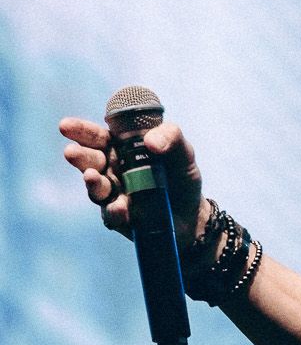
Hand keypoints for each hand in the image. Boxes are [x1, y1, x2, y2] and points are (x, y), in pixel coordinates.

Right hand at [58, 113, 208, 250]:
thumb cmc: (181, 178)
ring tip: (91, 176)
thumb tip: (150, 141)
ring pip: (95, 188)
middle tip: (71, 152)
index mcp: (120, 148)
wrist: (192, 216)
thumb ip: (172, 138)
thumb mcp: (183, 153)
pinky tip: (120, 208)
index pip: (97, 136)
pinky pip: (112, 214)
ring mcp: (114, 194)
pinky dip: (114, 211)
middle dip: (79, 156)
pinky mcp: (120, 217)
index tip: (65, 127)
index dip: (81, 131)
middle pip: (90, 160)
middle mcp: (111, 170)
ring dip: (92, 182)